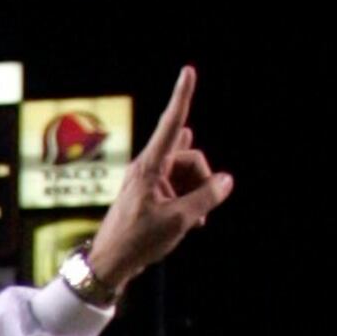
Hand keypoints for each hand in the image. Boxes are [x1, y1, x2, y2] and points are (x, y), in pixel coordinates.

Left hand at [87, 68, 233, 294]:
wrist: (109, 264)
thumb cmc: (137, 241)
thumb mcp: (179, 219)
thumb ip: (207, 196)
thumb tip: (227, 180)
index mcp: (149, 166)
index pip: (172, 125)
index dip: (182, 97)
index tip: (187, 71)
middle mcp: (148, 168)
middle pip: (190, 157)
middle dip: (203, 179)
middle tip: (200, 212)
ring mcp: (149, 181)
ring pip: (187, 175)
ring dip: (197, 195)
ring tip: (191, 222)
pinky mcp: (151, 195)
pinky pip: (180, 189)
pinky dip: (189, 203)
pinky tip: (190, 223)